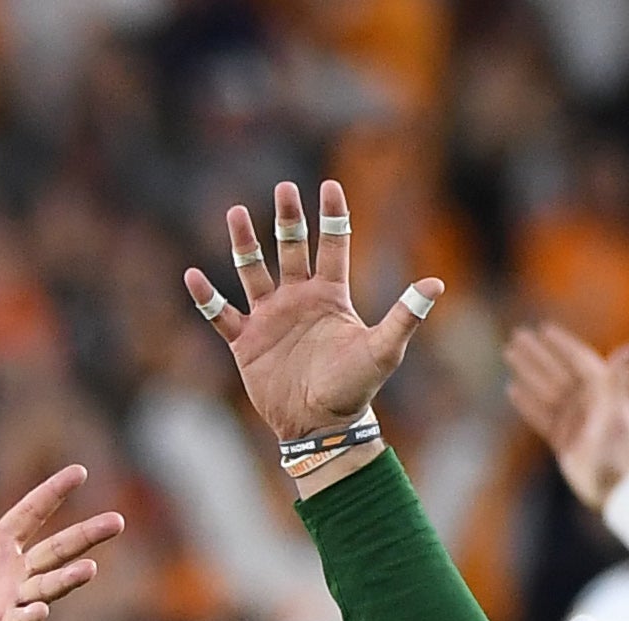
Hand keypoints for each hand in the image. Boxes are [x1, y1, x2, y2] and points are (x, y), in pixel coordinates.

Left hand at [0, 462, 126, 620]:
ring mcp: (7, 604)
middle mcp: (10, 574)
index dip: (54, 493)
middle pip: (56, 549)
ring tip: (91, 568)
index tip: (79, 471)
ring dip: (68, 579)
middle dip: (86, 536)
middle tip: (118, 520)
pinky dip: (29, 616)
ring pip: (46, 586)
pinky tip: (41, 609)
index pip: (31, 513)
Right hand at [187, 178, 444, 451]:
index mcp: (330, 295)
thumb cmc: (355, 388)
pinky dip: (206, 298)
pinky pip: (222, 315)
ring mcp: (270, 319)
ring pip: (253, 271)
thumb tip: (436, 282)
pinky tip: (193, 275)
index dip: (332, 216)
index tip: (329, 186)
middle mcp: (298, 299)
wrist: (320, 426)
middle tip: (284, 189)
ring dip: (244, 243)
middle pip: (291, 248)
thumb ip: (405, 315)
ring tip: (235, 212)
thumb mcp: (383, 349)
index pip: (332, 245)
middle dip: (287, 218)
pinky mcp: (246, 343)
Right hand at [504, 322, 628, 506]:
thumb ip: (616, 381)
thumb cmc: (618, 449)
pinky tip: (512, 390)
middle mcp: (586, 402)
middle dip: (537, 353)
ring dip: (527, 372)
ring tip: (509, 355)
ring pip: (545, 390)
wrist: (614, 487)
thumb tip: (627, 349)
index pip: (578, 360)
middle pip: (556, 371)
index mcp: (600, 391)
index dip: (562, 345)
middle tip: (517, 336)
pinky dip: (527, 403)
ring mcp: (573, 420)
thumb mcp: (615, 412)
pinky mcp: (563, 439)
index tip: (544, 330)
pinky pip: (541, 416)